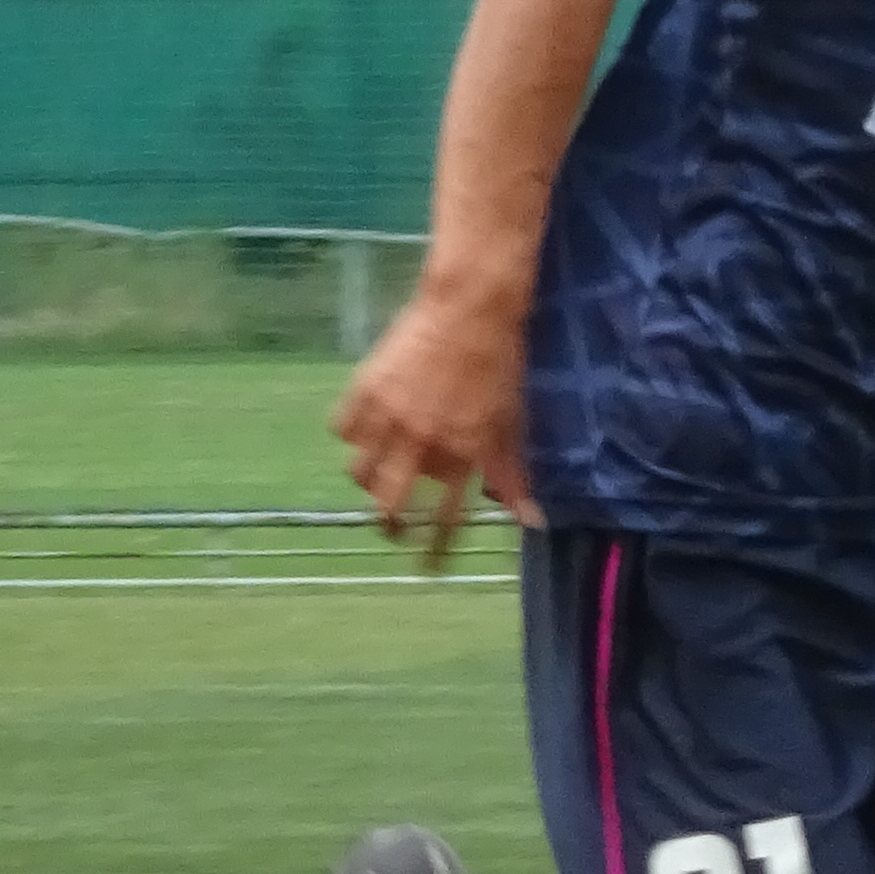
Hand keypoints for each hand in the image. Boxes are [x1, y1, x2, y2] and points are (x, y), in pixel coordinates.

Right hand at [333, 281, 531, 568]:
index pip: (447, 517)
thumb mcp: (514, 423)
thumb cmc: (501, 365)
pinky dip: (350, 436)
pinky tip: (362, 434)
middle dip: (388, 524)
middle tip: (390, 530)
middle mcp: (422, 440)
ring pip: (360, 470)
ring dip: (368, 481)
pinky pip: (342, 428)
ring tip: (376, 480)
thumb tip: (532, 522)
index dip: (437, 546)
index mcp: (464, 452)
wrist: (470, 310)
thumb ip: (515, 475)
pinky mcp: (365, 388)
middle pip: (389, 501)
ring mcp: (389, 415)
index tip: (429, 564)